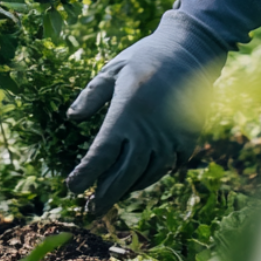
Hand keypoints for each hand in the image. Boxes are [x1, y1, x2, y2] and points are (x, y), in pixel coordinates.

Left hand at [66, 0, 260, 214]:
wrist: (190, 50)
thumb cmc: (145, 57)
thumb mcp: (113, 69)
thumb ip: (91, 95)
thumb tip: (71, 118)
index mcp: (127, 111)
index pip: (102, 153)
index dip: (85, 174)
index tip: (70, 187)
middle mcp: (149, 130)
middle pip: (124, 174)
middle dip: (104, 195)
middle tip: (89, 211)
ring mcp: (171, 137)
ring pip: (147, 175)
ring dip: (127, 189)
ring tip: (110, 197)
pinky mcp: (187, 139)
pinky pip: (168, 167)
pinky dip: (151, 176)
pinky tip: (138, 179)